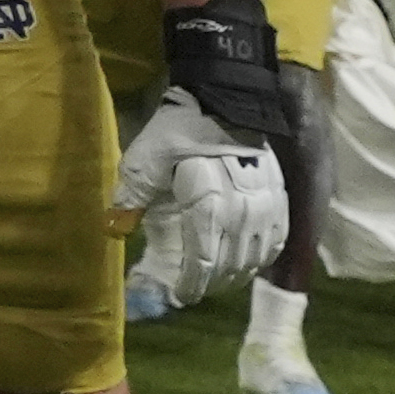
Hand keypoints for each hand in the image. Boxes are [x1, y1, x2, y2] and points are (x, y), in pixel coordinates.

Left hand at [113, 91, 287, 305]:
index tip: (179, 295)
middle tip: (193, 290)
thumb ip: (132, 196)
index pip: (204, 259)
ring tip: (216, 281)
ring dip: (235, 275)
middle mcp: (244, 209)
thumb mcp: (146, 158)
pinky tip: (247, 264)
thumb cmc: (180, 128)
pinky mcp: (280, 196)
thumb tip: (114, 232)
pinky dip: (261, 258)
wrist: (225, 97)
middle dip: (210, 283)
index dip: (191, 284)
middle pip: (230, 263)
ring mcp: (267, 204)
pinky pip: (276, 240)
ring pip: (255, 257)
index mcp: (209, 201)